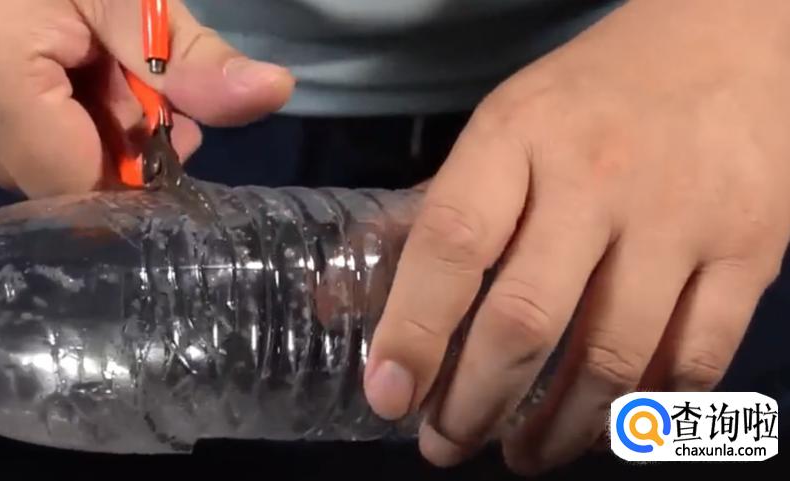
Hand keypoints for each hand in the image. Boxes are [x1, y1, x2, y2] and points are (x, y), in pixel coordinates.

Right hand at [0, 0, 293, 196]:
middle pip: (43, 178)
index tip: (158, 127)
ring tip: (62, 59)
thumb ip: (185, 55)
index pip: (77, 183)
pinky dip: (9, 116)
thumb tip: (274, 94)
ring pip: (8, 163)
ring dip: (52, 129)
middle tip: (114, 75)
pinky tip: (18, 64)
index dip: (128, 165)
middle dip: (95, 140)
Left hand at [365, 0, 789, 473]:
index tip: (388, 397)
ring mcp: (682, 217)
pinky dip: (642, 412)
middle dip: (475, 404)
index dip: (413, 331)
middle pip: (526, 320)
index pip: (451, 245)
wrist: (728, 45)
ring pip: (611, 359)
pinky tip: (604, 427)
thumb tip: (336, 303)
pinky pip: (694, 360)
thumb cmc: (590, 99)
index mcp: (517, 139)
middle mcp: (598, 179)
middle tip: (446, 445)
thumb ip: (426, 217)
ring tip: (521, 457)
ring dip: (557, 430)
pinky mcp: (751, 250)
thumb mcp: (499, 129)